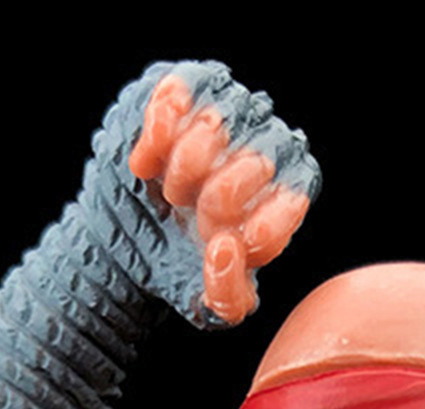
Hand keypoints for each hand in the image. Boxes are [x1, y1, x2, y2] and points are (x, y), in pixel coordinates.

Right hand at [124, 63, 317, 324]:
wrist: (130, 239)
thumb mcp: (208, 305)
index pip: (294, 196)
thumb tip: (225, 248)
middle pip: (255, 162)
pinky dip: (157, 131)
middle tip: (188, 219)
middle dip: (214, 201)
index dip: (255, 225)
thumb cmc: (184, 266)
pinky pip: (178, 92)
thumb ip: (227, 296)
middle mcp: (267, 144)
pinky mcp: (183, 88)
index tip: (218, 242)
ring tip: (170, 193)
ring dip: (183, 169)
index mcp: (288, 195)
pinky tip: (146, 163)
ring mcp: (228, 110)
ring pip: (217, 124)